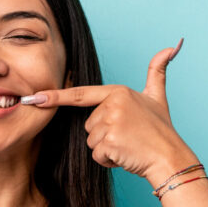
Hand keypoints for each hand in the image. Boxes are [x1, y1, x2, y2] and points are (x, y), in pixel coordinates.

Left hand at [29, 38, 197, 180]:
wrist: (171, 157)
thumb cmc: (161, 130)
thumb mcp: (157, 97)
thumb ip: (157, 71)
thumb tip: (171, 46)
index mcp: (118, 91)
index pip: (81, 94)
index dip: (56, 96)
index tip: (36, 97)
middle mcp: (112, 104)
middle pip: (88, 124)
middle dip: (104, 134)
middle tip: (128, 136)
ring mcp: (110, 123)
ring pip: (91, 141)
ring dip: (106, 148)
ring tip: (128, 145)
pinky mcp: (108, 142)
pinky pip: (96, 155)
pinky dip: (109, 160)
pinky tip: (126, 155)